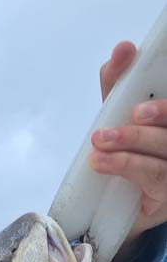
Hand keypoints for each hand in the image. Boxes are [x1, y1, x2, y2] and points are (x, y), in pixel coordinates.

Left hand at [89, 42, 166, 261]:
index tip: (146, 64)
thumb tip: (122, 51)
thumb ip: (118, 87)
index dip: (165, 91)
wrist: (117, 210)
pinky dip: (126, 165)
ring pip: (166, 149)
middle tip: (135, 112)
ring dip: (133, 142)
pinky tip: (102, 162)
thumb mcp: (120, 117)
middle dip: (161, 114)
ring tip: (100, 141)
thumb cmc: (127, 154)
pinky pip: (154, 176)